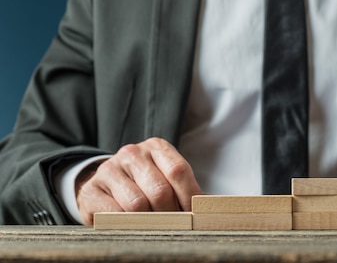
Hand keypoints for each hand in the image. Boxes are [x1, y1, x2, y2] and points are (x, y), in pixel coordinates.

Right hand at [76, 137, 201, 224]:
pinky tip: (130, 224)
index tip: (194, 216)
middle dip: (169, 213)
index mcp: (156, 147)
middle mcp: (132, 153)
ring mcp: (109, 169)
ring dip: (148, 221)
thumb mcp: (165, 178)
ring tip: (151, 225)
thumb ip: (184, 188)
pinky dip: (126, 225)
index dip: (189, 197)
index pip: (178, 171)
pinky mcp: (91, 190)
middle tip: (171, 224)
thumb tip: (209, 207)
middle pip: (160, 191)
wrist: (104, 186)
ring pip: (137, 204)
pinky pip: (115, 214)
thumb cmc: (144, 185)